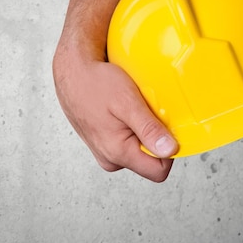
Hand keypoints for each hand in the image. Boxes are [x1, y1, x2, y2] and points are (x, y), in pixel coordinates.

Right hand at [53, 49, 178, 181]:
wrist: (72, 72)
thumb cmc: (95, 83)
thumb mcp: (127, 102)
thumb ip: (149, 129)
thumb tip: (170, 150)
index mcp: (117, 153)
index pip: (159, 170)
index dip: (169, 149)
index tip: (165, 126)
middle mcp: (110, 158)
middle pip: (150, 160)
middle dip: (155, 137)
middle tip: (145, 111)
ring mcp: (105, 151)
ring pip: (139, 148)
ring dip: (143, 130)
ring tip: (132, 108)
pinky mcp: (103, 142)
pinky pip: (128, 140)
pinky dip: (132, 126)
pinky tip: (124, 109)